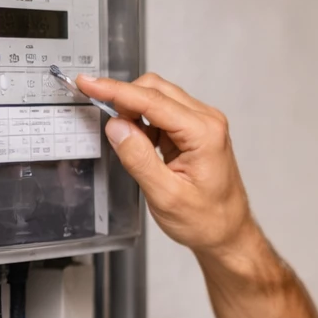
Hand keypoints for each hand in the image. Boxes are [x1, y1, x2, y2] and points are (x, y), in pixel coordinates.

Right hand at [75, 73, 253, 259]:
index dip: (116, 90)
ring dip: (133, 111)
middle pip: (156, 90)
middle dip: (123, 97)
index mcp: (204, 133)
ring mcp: (202, 124)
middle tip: (98, 113)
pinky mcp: (194, 132)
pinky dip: (143, 122)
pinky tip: (138, 143)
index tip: (89, 84)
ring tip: (123, 140)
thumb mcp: (165, 196)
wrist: (228, 232)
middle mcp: (207, 122)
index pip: (153, 101)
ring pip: (158, 98)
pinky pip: (162, 114)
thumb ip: (139, 159)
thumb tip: (116, 127)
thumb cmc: (207, 220)